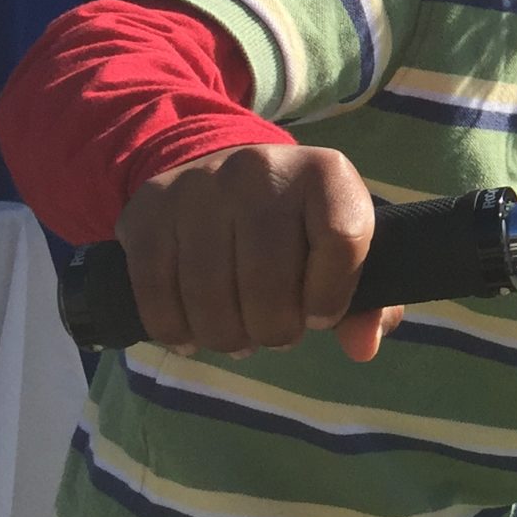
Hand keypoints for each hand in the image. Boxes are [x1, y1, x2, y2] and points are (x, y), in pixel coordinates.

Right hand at [113, 143, 384, 360]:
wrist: (224, 173)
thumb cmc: (298, 225)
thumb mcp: (342, 248)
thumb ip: (367, 301)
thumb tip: (362, 347)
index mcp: (326, 173)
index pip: (343, 241)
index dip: (332, 296)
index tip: (320, 316)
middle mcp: (262, 169)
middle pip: (267, 279)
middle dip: (274, 329)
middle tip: (276, 334)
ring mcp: (200, 185)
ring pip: (209, 294)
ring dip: (226, 335)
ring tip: (239, 336)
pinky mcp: (149, 209)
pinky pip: (155, 293)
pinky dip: (175, 330)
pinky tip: (193, 335)